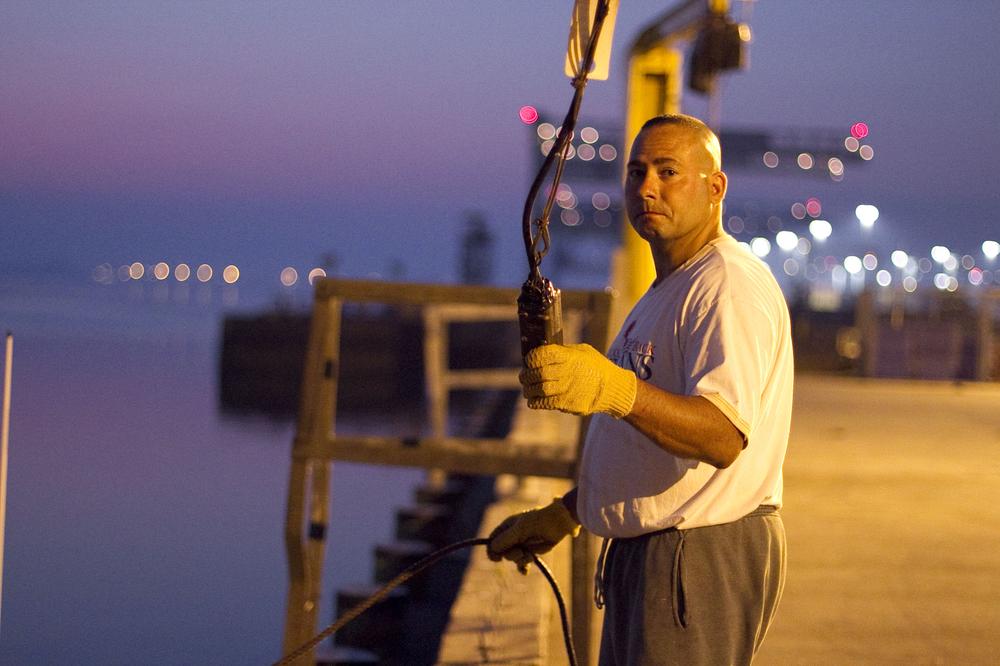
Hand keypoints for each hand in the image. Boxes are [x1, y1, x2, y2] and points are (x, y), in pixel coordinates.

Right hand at [487, 499, 580, 572]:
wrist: (557, 522)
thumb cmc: (538, 521)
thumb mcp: (520, 529)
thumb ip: (506, 539)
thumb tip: (492, 548)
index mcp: (507, 527)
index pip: (493, 540)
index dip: (492, 550)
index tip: (496, 558)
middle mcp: (512, 537)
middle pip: (503, 552)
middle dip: (511, 554)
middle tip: (520, 551)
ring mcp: (521, 545)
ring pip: (513, 558)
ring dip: (521, 559)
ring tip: (529, 554)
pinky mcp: (530, 552)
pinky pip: (522, 564)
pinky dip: (523, 568)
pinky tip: (525, 571)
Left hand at [520, 343, 635, 417]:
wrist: (612, 388)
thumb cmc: (596, 367)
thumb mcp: (583, 352)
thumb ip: (564, 352)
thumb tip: (543, 353)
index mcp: (570, 357)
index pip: (544, 354)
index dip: (532, 357)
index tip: (529, 360)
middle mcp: (568, 372)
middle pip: (539, 373)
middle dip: (527, 375)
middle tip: (524, 376)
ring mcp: (567, 389)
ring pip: (539, 389)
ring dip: (529, 389)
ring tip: (527, 388)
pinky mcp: (567, 403)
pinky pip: (545, 403)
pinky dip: (536, 402)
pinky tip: (533, 400)